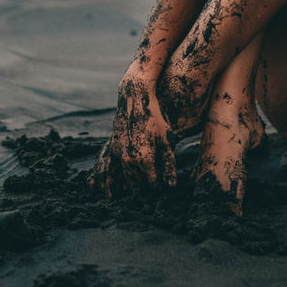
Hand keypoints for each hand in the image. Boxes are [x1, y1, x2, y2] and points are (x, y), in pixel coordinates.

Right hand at [87, 71, 178, 197]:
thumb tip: (171, 186)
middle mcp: (130, 160)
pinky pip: (119, 166)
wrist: (135, 99)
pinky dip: (126, 171)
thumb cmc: (155, 117)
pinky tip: (136, 165)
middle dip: (147, 187)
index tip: (164, 185)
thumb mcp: (167, 139)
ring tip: (148, 176)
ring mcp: (120, 154)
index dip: (159, 187)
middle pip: (138, 185)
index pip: (151, 185)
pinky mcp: (114, 147)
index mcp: (145, 159)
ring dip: (137, 180)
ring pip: (128, 177)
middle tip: (157, 183)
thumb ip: (169, 164)